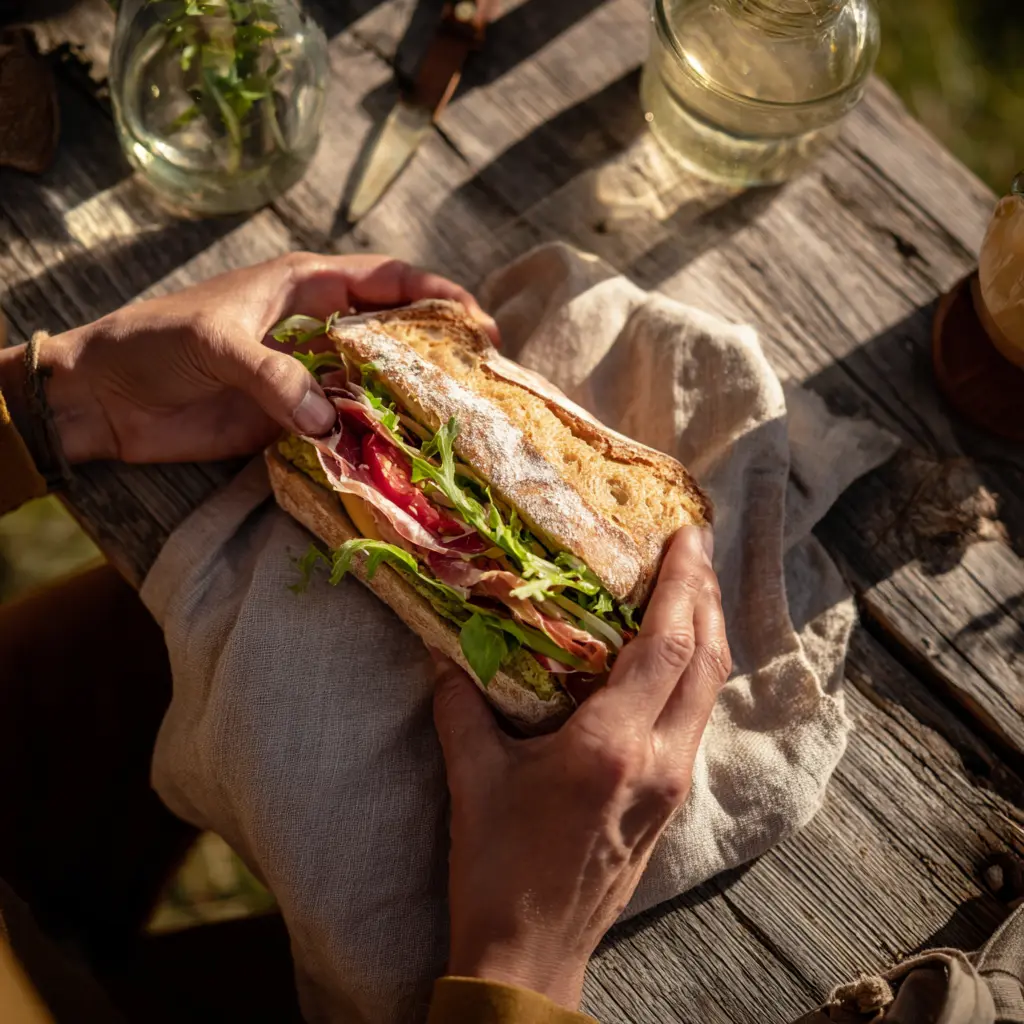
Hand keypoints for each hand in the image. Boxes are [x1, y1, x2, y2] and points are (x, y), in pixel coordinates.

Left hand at [1, 252, 495, 464]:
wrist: (104, 398)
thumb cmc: (155, 344)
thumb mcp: (215, 345)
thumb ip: (274, 376)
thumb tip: (329, 420)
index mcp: (304, 287)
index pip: (385, 280)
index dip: (435, 295)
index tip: (477, 321)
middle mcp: (316, 330)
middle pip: (392, 334)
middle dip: (436, 351)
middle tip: (482, 379)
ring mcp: (307, 377)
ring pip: (374, 385)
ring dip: (409, 402)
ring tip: (456, 424)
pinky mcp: (292, 420)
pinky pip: (344, 427)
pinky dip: (371, 439)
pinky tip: (399, 456)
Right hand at [432, 526, 730, 1009]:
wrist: (532, 956)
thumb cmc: (498, 868)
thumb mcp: (473, 778)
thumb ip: (461, 705)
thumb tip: (447, 648)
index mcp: (613, 746)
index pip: (667, 645)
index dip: (683, 583)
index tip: (686, 535)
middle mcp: (659, 760)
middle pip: (707, 659)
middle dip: (706, 594)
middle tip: (694, 546)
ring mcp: (673, 785)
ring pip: (710, 690)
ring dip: (707, 631)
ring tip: (692, 586)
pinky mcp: (670, 802)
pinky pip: (697, 719)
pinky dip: (695, 672)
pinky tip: (674, 655)